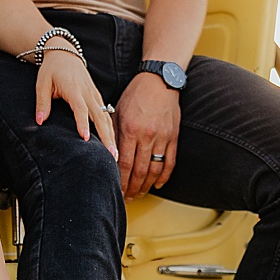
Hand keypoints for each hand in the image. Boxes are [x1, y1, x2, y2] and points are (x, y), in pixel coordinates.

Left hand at [34, 49, 115, 156]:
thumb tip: (40, 121)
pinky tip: (112, 143)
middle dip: (105, 136)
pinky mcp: (97, 97)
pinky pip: (106, 115)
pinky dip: (110, 129)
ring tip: (114, 155)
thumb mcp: (42, 83)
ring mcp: (95, 95)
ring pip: (106, 118)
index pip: (80, 109)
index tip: (85, 139)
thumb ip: (42, 102)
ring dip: (111, 136)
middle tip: (110, 154)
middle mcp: (88, 93)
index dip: (82, 123)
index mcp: (74, 89)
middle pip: (99, 117)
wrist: (65, 53)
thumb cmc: (52, 69)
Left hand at [115, 72, 180, 196]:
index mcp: (130, 130)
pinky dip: (164, 176)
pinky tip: (156, 185)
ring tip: (138, 194)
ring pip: (154, 170)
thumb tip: (105, 155)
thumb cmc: (136, 95)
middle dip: (131, 188)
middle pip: (138, 171)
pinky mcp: (174, 137)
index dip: (119, 181)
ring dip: (145, 185)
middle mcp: (147, 136)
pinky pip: (170, 162)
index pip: (123, 164)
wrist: (160, 81)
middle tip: (126, 198)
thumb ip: (112, 133)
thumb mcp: (118, 112)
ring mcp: (163, 138)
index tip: (115, 190)